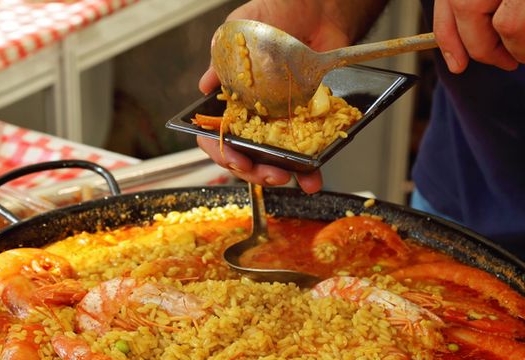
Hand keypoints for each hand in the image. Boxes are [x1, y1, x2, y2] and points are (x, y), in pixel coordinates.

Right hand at [197, 0, 384, 193]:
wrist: (319, 6)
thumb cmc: (276, 12)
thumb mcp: (239, 29)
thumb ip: (221, 59)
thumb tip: (205, 86)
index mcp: (233, 99)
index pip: (217, 136)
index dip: (221, 152)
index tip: (235, 158)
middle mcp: (255, 116)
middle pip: (245, 155)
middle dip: (253, 170)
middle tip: (267, 172)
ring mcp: (282, 121)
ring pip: (274, 160)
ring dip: (279, 175)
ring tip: (289, 177)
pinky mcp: (310, 122)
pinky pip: (307, 152)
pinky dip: (311, 169)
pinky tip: (314, 176)